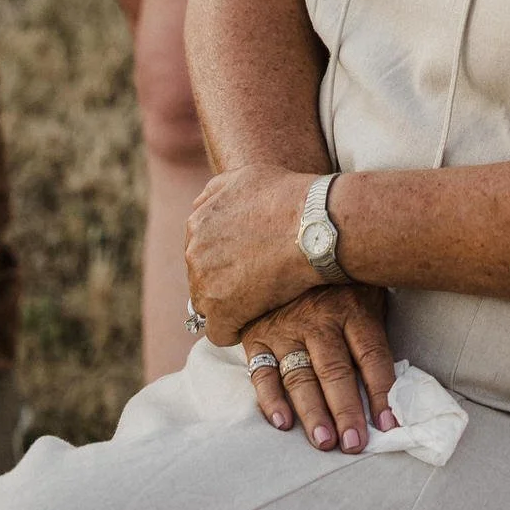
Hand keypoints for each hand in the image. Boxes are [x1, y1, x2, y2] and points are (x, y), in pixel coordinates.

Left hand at [185, 164, 319, 341]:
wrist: (315, 225)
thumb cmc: (289, 198)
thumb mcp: (244, 177)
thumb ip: (214, 192)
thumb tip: (199, 206)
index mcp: (197, 222)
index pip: (202, 251)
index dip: (226, 257)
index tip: (249, 259)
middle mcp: (193, 252)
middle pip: (202, 278)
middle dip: (225, 280)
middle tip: (258, 278)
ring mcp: (204, 283)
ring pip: (209, 305)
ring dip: (231, 304)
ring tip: (262, 296)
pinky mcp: (221, 312)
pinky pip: (219, 332)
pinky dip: (236, 329)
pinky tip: (257, 317)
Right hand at [241, 282, 395, 453]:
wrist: (285, 252)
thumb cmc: (339, 284)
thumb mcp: (365, 292)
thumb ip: (375, 330)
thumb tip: (402, 382)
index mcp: (352, 307)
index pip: (371, 355)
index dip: (382, 391)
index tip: (389, 424)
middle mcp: (318, 319)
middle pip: (335, 371)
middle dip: (347, 410)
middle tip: (355, 444)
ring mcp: (286, 328)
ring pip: (301, 377)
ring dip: (313, 413)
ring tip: (325, 443)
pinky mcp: (257, 338)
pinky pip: (262, 374)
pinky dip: (271, 400)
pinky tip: (283, 423)